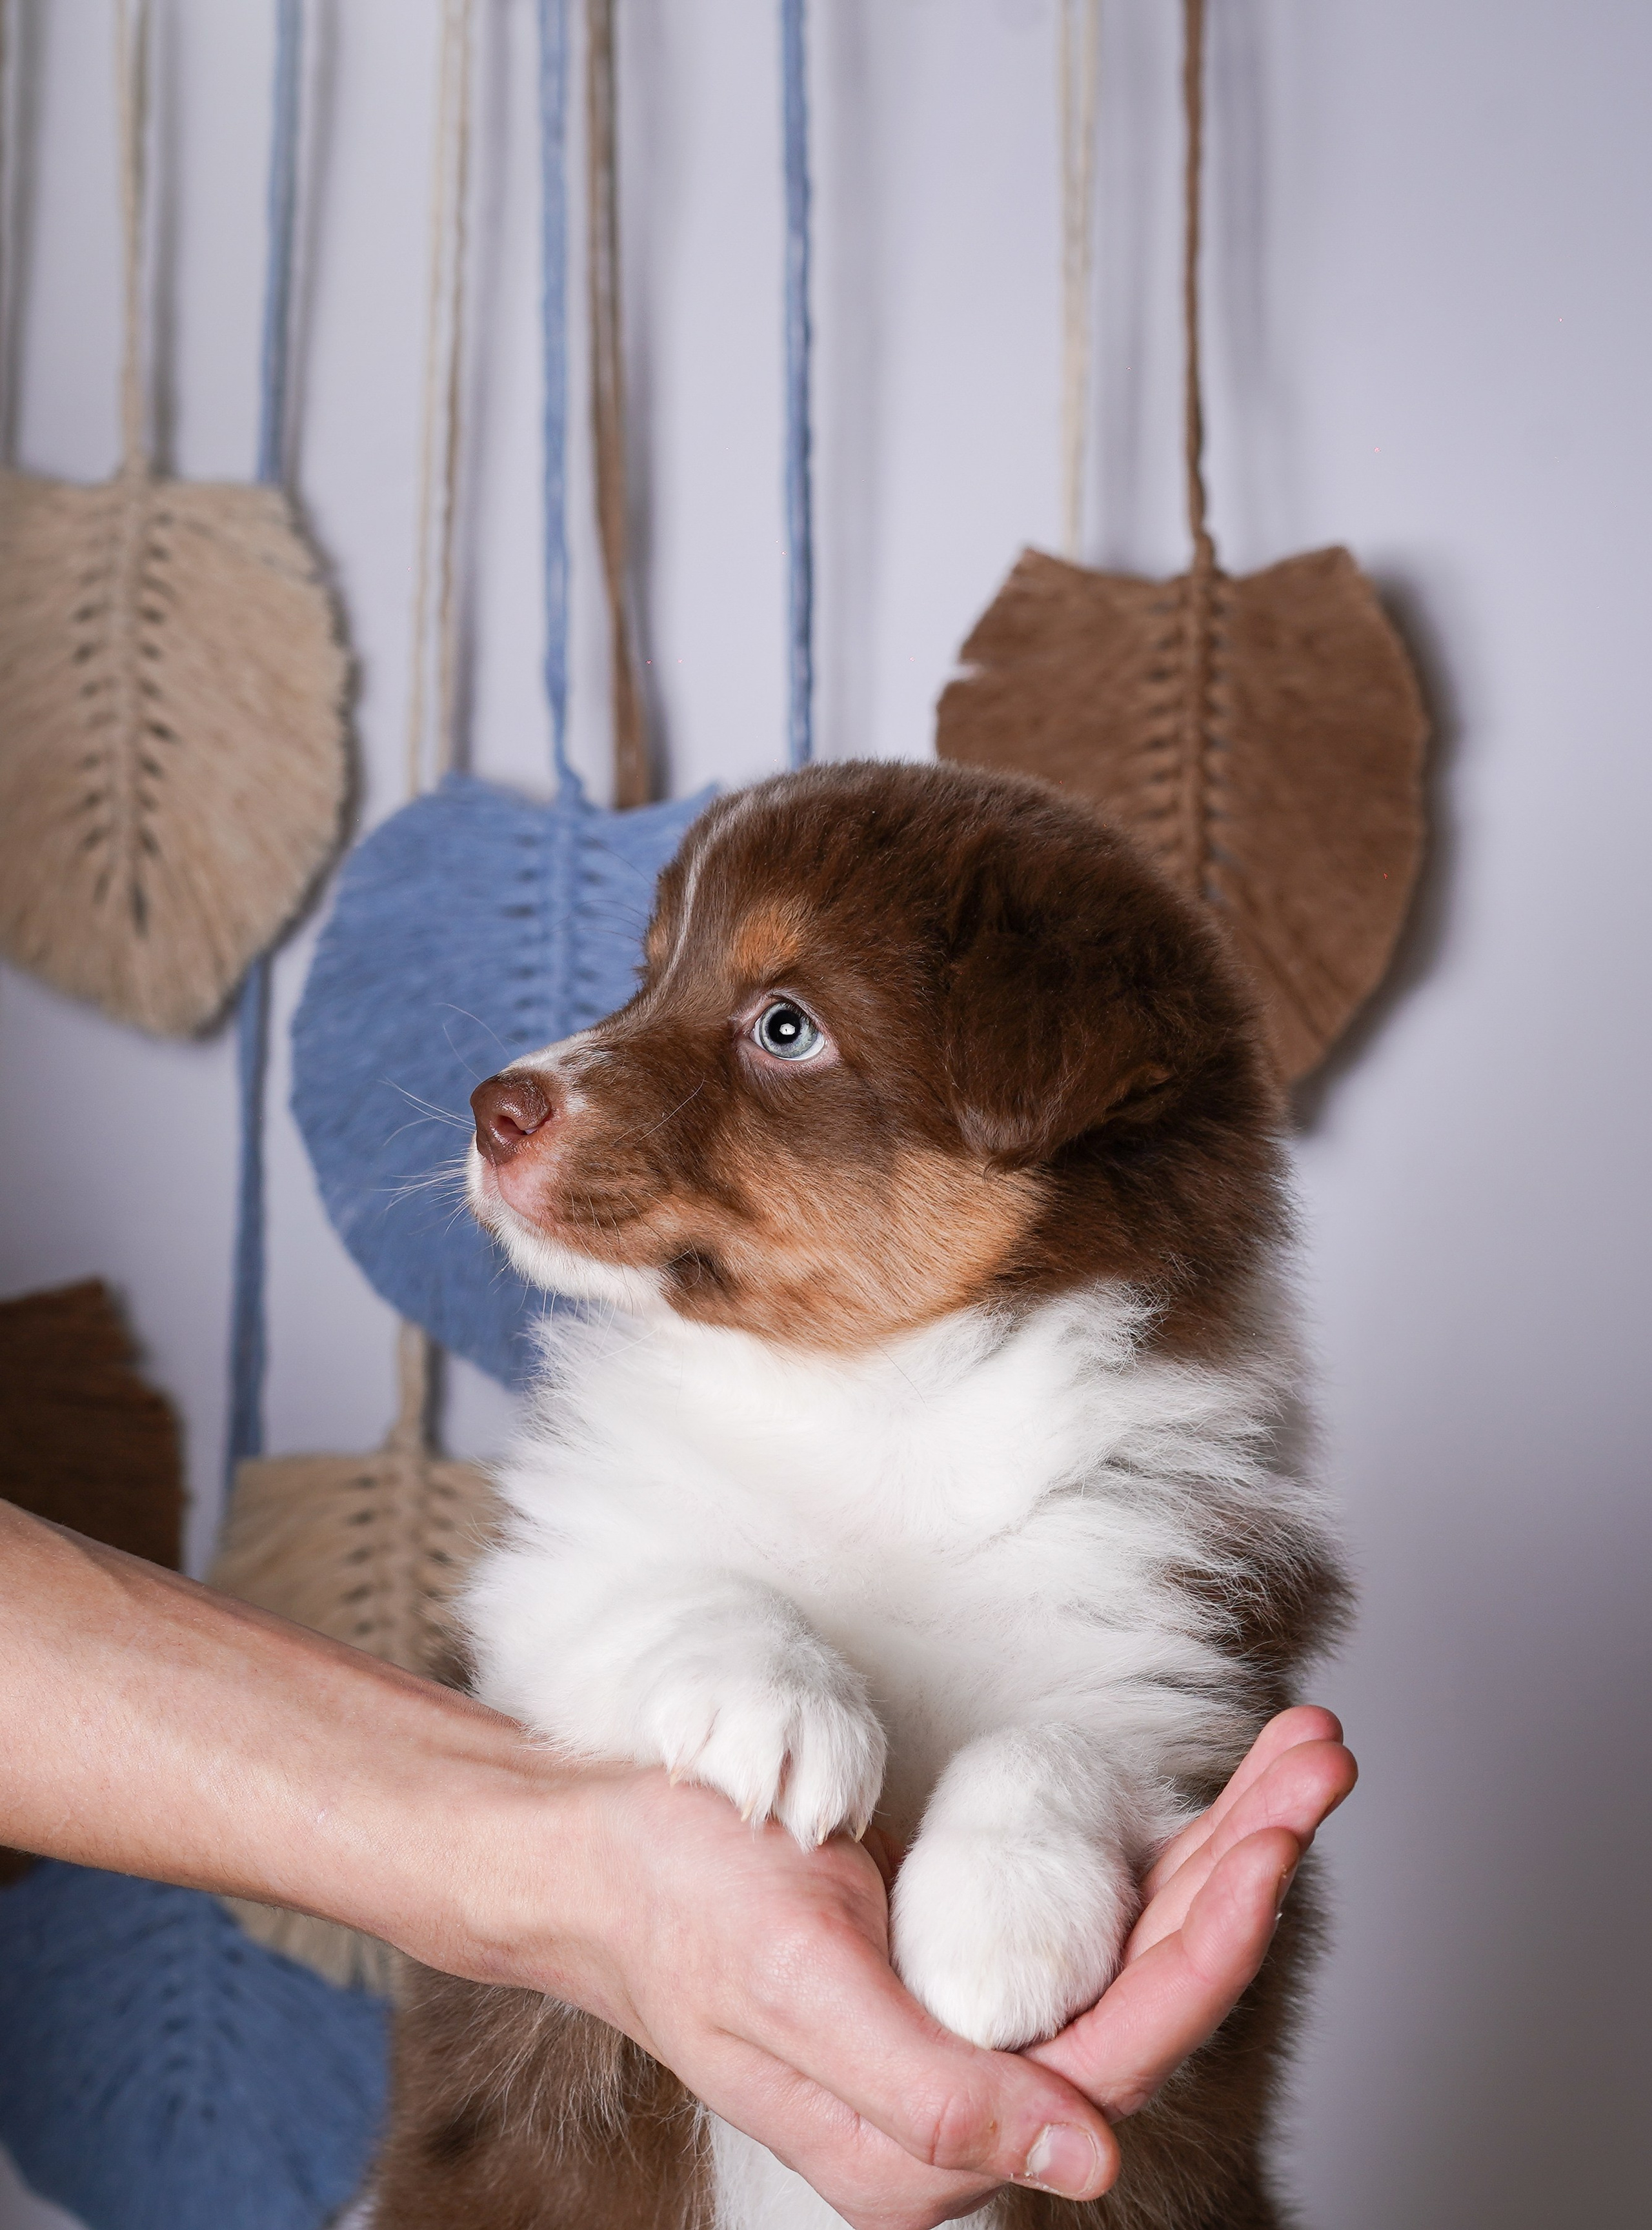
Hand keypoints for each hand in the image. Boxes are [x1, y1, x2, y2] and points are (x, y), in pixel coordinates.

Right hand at [525, 1710, 1354, 2229]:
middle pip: (1154, 1987)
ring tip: (1299, 1754)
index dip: (1216, 1938)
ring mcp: (973, 2028)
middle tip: (1317, 1752)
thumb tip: (1087, 2162)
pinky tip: (1216, 1801)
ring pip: (1138, 1946)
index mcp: (931, 2143)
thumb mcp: (793, 1988)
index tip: (1277, 1829)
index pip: (1124, 2044)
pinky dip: (1162, 1847)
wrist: (594, 1853)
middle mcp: (971, 2101)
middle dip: (1245, 1865)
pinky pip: (1092, 1915)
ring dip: (1225, 1846)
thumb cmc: (676, 1907)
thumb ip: (931, 2097)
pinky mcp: (964, 1960)